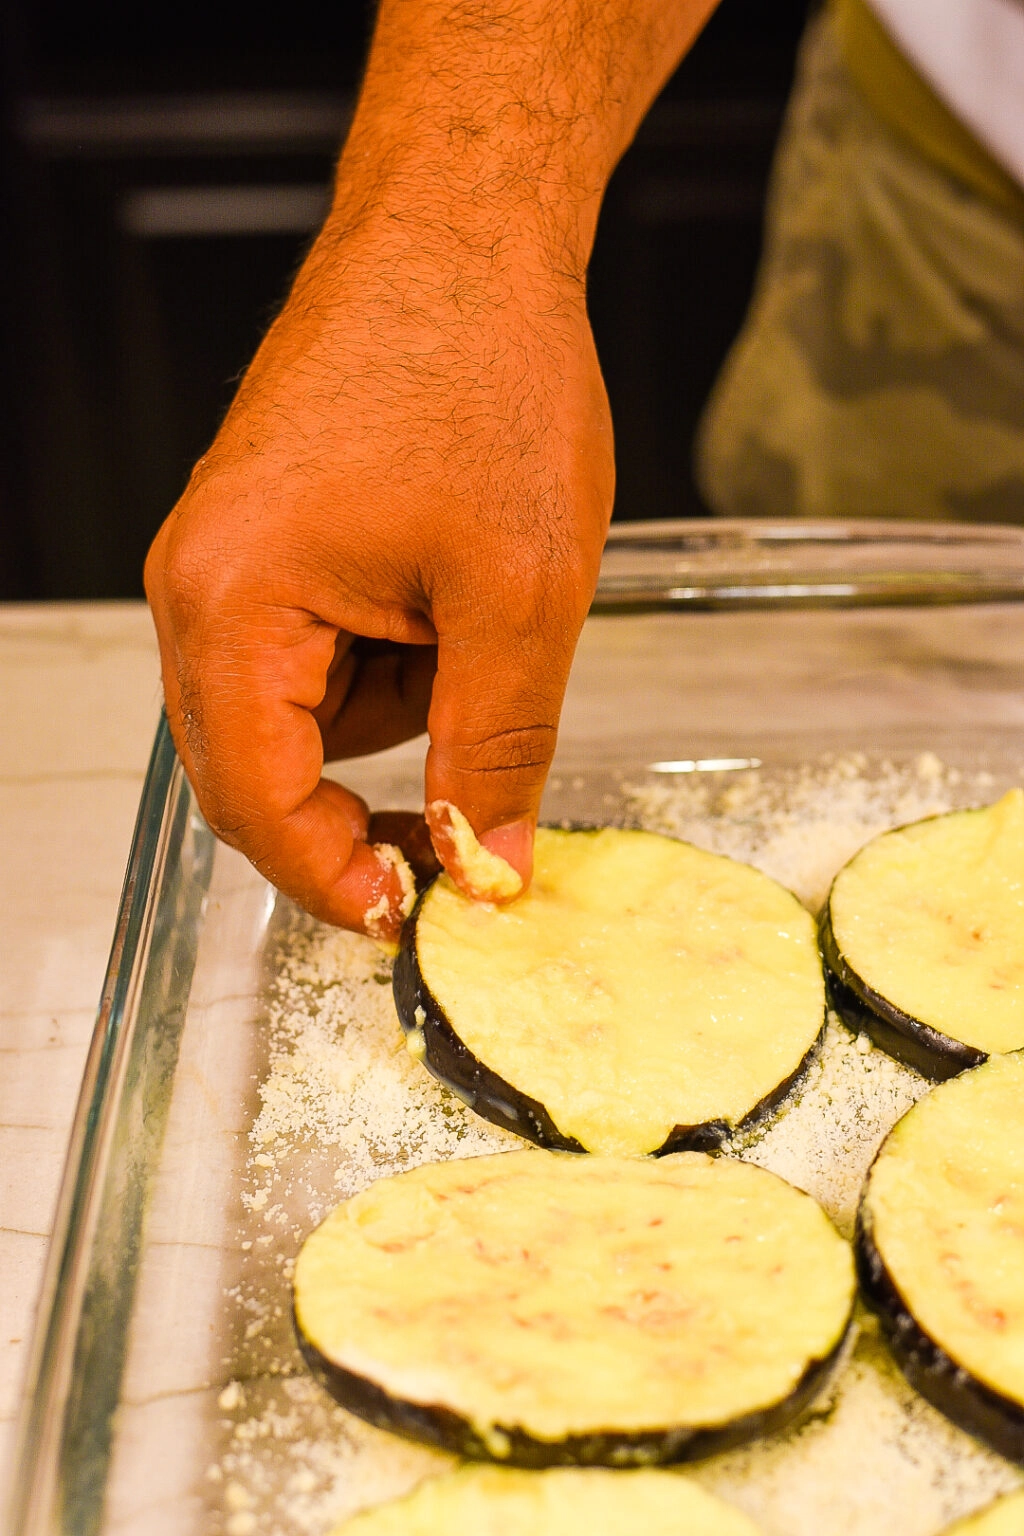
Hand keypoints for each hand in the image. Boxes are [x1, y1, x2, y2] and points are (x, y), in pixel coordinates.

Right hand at [145, 212, 613, 939]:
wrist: (467, 238)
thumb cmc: (481, 374)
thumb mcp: (519, 594)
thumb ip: (500, 750)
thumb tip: (491, 866)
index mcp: (231, 602)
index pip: (253, 803)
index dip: (334, 879)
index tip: (416, 915)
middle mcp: (205, 589)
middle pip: (258, 769)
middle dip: (363, 807)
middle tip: (468, 829)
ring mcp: (235, 566)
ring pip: (300, 720)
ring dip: (399, 718)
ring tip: (477, 632)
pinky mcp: (278, 549)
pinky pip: (322, 660)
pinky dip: (397, 665)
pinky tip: (454, 601)